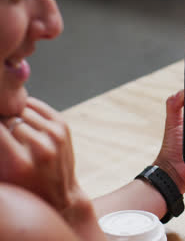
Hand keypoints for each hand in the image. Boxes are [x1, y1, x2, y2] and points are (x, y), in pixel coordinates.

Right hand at [0, 97, 87, 216]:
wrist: (59, 195)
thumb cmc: (22, 188)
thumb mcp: (2, 174)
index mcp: (19, 163)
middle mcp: (40, 147)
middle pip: (6, 117)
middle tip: (0, 129)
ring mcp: (54, 135)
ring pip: (20, 109)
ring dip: (10, 114)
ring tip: (5, 124)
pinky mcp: (63, 126)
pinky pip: (35, 105)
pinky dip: (23, 108)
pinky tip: (17, 116)